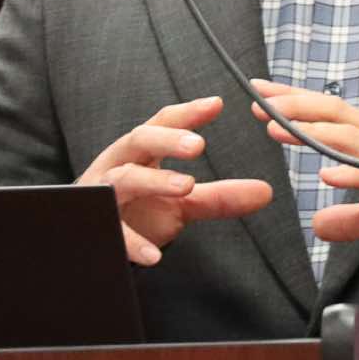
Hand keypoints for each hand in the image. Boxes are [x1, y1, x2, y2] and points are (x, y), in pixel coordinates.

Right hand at [76, 95, 272, 266]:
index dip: (187, 113)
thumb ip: (218, 196)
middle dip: (167, 139)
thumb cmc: (137, 211)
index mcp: (140, 153)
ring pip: (124, 179)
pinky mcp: (94, 226)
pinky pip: (112, 231)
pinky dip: (131, 242)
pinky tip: (154, 255)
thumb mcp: (181, 202)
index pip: (162, 124)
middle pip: (138, 140)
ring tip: (186, 186)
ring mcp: (103, 194)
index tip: (216, 104)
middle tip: (199, 144)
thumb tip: (266, 191)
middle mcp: (118, 165)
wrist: (92, 239)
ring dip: (154, 181)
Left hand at [249, 79, 358, 248]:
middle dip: (296, 105)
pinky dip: (351, 173)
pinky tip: (328, 174)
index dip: (296, 100)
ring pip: (350, 136)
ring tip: (280, 130)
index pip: (329, 113)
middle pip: (335, 113)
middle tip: (261, 102)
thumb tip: (318, 226)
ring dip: (313, 132)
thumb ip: (348, 218)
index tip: (263, 93)